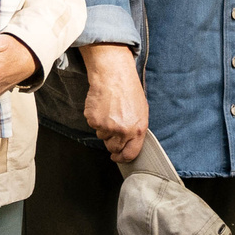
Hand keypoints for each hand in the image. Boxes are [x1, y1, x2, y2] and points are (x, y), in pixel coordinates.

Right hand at [79, 42, 148, 163]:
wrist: (114, 76)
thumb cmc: (129, 91)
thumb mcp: (141, 112)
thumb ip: (136, 130)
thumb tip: (130, 143)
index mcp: (138, 129)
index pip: (130, 153)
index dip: (122, 157)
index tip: (118, 157)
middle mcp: (122, 131)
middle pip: (113, 147)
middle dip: (112, 142)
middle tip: (113, 129)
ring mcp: (106, 126)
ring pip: (102, 136)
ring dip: (104, 128)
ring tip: (109, 111)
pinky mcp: (93, 120)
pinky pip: (93, 126)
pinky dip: (96, 119)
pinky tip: (102, 107)